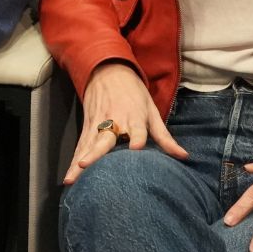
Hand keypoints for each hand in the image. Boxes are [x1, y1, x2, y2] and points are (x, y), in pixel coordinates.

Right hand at [65, 62, 185, 184]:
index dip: (137, 138)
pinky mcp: (87, 127)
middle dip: (95, 153)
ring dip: (79, 162)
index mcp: (134, 117)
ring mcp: (98, 124)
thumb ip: (165, 138)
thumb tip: (184, 157)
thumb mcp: (152, 111)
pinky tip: (69, 178)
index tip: (136, 148)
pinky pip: (80, 147)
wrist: (108, 71)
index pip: (137, 129)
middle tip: (85, 165)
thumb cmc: (134, 94)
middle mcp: (115, 121)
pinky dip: (73, 162)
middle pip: (104, 139)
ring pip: (87, 146)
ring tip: (71, 179)